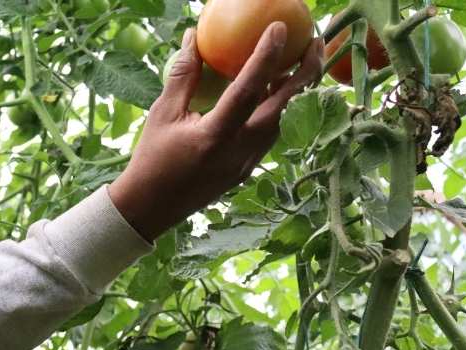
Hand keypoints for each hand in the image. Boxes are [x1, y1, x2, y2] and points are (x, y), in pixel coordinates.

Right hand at [108, 22, 323, 240]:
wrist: (151, 207)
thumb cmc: (151, 159)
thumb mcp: (163, 114)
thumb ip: (183, 76)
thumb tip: (193, 37)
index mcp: (215, 136)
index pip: (248, 89)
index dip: (266, 56)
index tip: (279, 28)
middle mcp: (239, 150)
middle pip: (285, 106)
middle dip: (306, 71)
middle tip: (314, 40)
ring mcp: (247, 162)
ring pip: (282, 120)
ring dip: (293, 90)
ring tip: (297, 62)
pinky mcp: (247, 169)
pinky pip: (271, 133)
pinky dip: (277, 109)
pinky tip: (272, 94)